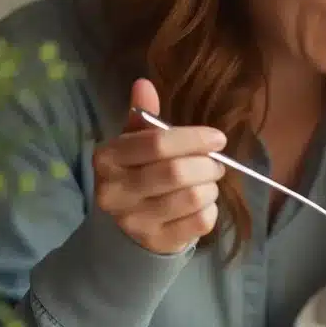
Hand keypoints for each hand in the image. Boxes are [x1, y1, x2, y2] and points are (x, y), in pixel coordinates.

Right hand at [93, 78, 226, 254]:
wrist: (124, 230)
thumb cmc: (136, 175)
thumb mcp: (134, 145)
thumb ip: (142, 116)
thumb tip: (143, 83)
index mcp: (107, 159)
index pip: (157, 143)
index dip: (194, 138)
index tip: (218, 138)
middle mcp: (114, 192)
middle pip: (177, 172)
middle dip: (207, 165)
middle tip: (216, 164)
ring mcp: (134, 221)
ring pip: (192, 197)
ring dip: (210, 187)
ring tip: (208, 183)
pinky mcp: (157, 243)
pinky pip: (200, 222)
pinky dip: (210, 210)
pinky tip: (202, 205)